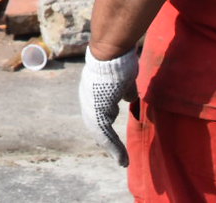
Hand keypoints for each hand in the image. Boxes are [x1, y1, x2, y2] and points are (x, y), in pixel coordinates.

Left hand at [79, 47, 139, 165]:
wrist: (110, 54)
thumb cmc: (118, 61)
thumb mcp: (123, 79)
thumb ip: (124, 89)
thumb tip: (127, 97)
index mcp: (92, 91)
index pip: (98, 113)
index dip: (105, 127)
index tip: (111, 138)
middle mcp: (88, 100)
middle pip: (96, 126)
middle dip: (106, 141)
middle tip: (117, 155)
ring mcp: (90, 107)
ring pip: (100, 134)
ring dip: (112, 148)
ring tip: (122, 160)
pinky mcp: (97, 114)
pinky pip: (106, 136)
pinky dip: (115, 149)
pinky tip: (122, 159)